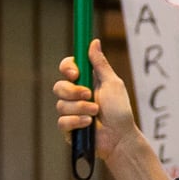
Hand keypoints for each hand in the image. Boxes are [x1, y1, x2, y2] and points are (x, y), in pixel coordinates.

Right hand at [57, 41, 172, 179]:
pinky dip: (77, 122)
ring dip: (80, 108)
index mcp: (85, 82)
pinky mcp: (68, 129)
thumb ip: (100, 64)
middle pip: (58, 86)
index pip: (67, 68)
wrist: (120, 137)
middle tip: (89, 95)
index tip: (76, 73)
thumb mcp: (112, 83)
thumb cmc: (119, 110)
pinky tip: (89, 124)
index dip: (67, 68)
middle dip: (73, 91)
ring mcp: (70, 113)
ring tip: (96, 113)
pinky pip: (62, 121)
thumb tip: (94, 42)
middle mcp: (75, 96)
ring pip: (60, 105)